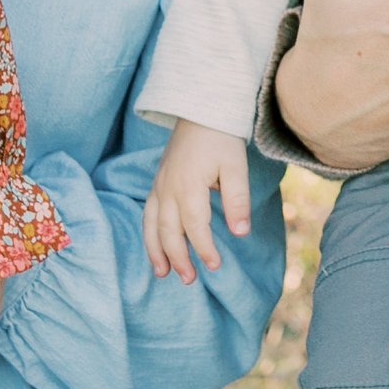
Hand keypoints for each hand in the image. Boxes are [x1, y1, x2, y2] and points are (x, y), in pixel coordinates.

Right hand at [143, 121, 250, 282]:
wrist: (200, 108)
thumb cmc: (221, 138)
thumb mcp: (236, 167)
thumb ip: (237, 200)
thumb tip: (240, 233)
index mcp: (188, 185)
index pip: (195, 226)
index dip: (204, 249)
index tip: (215, 266)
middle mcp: (168, 188)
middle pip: (168, 231)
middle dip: (178, 258)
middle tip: (188, 280)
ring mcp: (159, 185)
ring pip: (152, 225)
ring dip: (156, 251)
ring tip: (162, 273)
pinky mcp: (157, 183)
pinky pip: (148, 214)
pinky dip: (149, 234)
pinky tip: (155, 247)